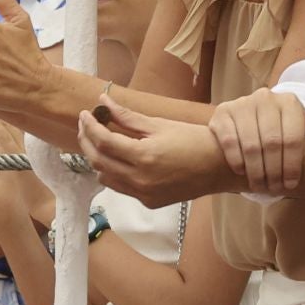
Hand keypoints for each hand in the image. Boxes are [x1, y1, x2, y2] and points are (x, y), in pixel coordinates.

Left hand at [78, 96, 229, 207]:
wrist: (219, 166)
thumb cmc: (193, 140)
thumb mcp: (159, 124)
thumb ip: (127, 116)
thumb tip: (103, 101)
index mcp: (144, 157)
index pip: (103, 141)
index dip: (90, 126)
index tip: (85, 113)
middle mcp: (140, 180)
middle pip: (98, 161)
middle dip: (87, 141)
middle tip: (86, 124)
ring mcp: (144, 194)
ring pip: (105, 177)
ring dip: (97, 158)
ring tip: (100, 140)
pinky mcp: (149, 202)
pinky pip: (121, 188)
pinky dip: (113, 172)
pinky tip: (118, 158)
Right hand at [209, 89, 304, 195]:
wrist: (254, 122)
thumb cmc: (285, 132)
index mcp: (289, 102)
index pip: (292, 138)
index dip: (292, 166)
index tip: (291, 185)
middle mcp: (265, 97)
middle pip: (271, 144)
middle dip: (273, 172)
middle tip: (274, 189)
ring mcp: (242, 103)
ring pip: (250, 144)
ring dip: (255, 171)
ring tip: (259, 186)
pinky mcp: (223, 112)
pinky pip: (229, 140)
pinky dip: (236, 160)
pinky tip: (241, 171)